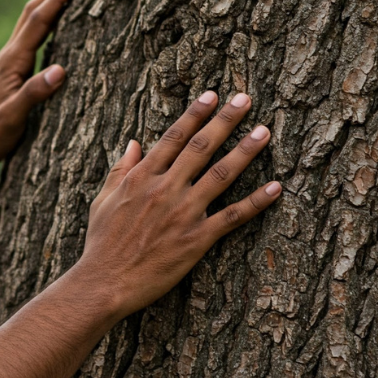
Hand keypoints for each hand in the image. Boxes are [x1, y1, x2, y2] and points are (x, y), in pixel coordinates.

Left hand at [0, 0, 79, 170]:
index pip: (38, 22)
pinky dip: (45, 18)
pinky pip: (31, 34)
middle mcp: (10, 54)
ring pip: (30, 20)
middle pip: (32, 12)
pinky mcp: (13, 69)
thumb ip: (35, 93)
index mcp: (12, 61)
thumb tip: (61, 70)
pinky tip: (53, 19)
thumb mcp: (15, 117)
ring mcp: (10, 60)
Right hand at [75, 90, 281, 318]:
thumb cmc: (102, 243)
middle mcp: (164, 189)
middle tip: (244, 99)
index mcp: (141, 177)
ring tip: (264, 131)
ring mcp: (183, 213)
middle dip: (224, 121)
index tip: (212, 95)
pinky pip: (232, 217)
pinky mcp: (196, 239)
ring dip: (244, 151)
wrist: (105, 282)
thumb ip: (120, 170)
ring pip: (220, 175)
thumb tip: (135, 143)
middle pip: (200, 147)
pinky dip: (256, 202)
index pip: (173, 137)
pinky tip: (276, 187)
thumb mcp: (102, 200)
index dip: (195, 114)